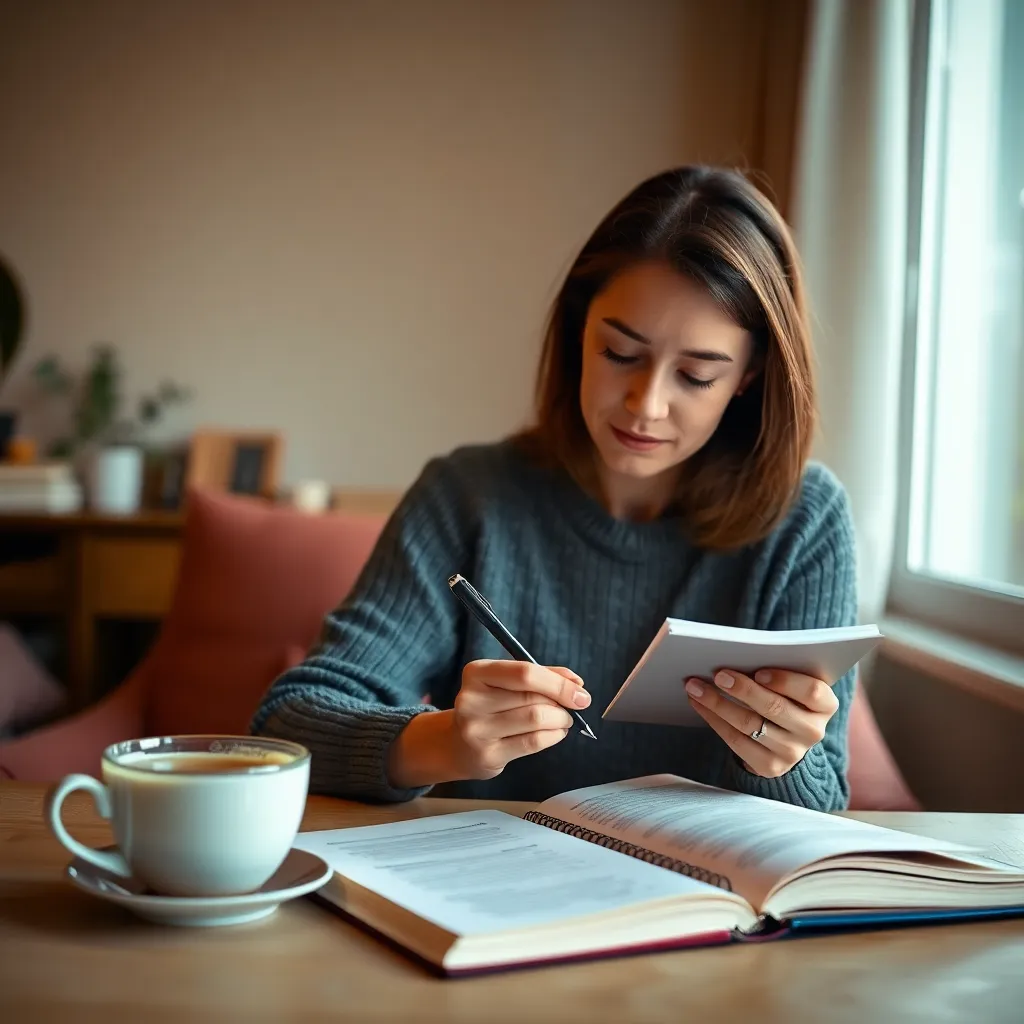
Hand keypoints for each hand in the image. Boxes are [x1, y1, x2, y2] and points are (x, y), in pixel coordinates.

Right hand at [449, 660, 590, 778]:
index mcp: (477, 672)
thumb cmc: (491, 707)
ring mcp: (477, 729)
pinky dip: (553, 736)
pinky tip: (556, 732)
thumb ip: (543, 676)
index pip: (524, 673)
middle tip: (573, 706)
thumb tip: (577, 684)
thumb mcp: (507, 682)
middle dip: (562, 702)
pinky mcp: (488, 754)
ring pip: (535, 720)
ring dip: (560, 720)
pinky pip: (533, 742)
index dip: (558, 683)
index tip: (580, 691)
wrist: (459, 744)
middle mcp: (471, 700)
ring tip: (563, 719)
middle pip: (532, 698)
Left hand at [684, 669, 838, 777]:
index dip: (785, 681)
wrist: (787, 739)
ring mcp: (792, 752)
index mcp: (825, 705)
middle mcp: (813, 731)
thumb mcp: (792, 684)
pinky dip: (714, 719)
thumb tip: (738, 654)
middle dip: (743, 689)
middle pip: (775, 708)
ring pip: (750, 724)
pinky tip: (698, 704)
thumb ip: (778, 670)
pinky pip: (736, 741)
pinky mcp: (770, 767)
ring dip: (718, 703)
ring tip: (695, 687)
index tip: (758, 671)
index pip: (812, 692)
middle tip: (718, 674)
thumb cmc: (786, 697)